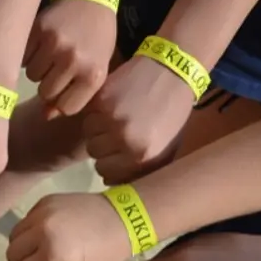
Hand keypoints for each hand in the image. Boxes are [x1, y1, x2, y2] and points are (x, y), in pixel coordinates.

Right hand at [6, 193, 129, 260]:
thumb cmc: (103, 257)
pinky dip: (32, 230)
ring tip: (44, 248)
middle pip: (11, 257)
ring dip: (25, 247)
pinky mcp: (44, 201)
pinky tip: (52, 232)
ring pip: (13, 237)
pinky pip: (24, 221)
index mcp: (52, 256)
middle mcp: (41, 232)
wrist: (121, 219)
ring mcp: (41, 213)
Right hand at [25, 0, 115, 118]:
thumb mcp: (94, 72)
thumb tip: (45, 116)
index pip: (66, 108)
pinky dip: (29, 57)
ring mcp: (55, 45)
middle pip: (46, 94)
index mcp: (93, 75)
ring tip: (50, 58)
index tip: (65, 92)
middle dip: (49, 86)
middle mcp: (74, 61)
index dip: (62, 102)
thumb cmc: (96, 42)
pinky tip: (41, 48)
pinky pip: (24, 59)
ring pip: (33, 77)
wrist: (90, 2)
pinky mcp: (39, 30)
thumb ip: (74, 97)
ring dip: (39, 71)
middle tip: (57, 72)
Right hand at [84, 57, 193, 184]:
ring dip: (97, 130)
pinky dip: (95, 113)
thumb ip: (141, 173)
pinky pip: (87, 116)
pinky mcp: (102, 100)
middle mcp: (125, 141)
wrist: (173, 73)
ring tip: (114, 118)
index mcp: (142, 157)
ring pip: (88, 136)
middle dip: (104, 147)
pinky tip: (112, 105)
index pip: (106, 174)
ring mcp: (111, 119)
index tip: (119, 153)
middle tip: (117, 133)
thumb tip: (114, 187)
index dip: (111, 164)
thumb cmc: (172, 116)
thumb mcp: (165, 151)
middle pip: (95, 156)